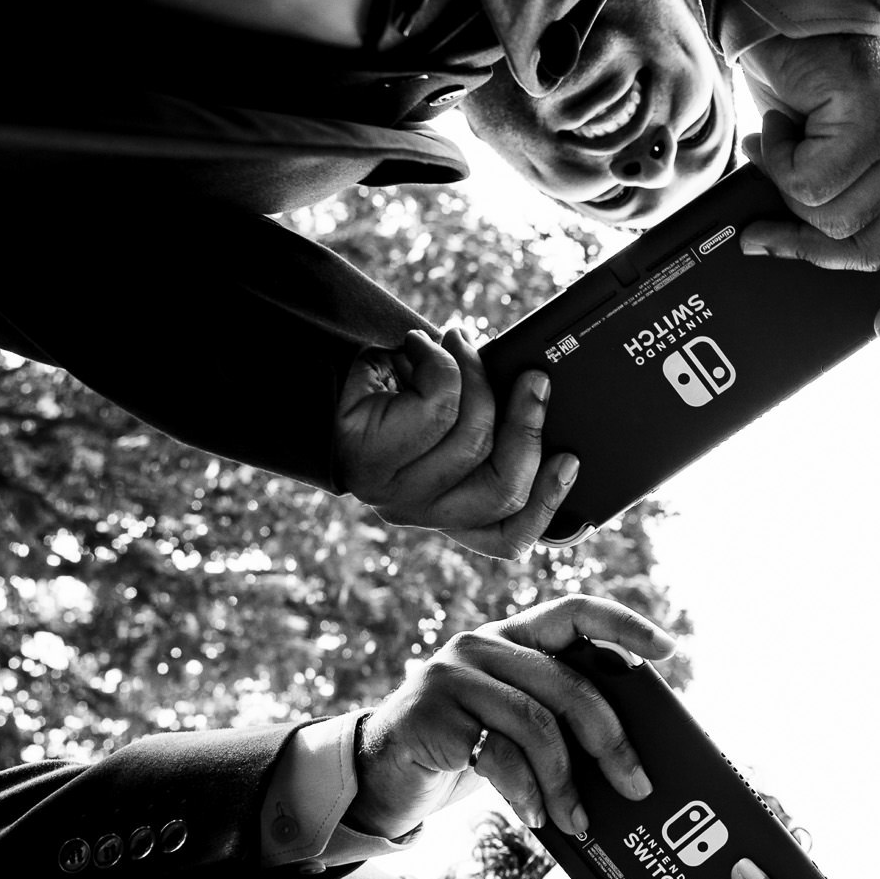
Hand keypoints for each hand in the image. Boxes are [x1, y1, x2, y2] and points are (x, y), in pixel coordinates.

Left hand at [335, 328, 578, 557]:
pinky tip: (418, 346)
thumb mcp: (448, 421)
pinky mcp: (370, 461)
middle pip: (502, 487)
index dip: (547, 504)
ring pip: (473, 437)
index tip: (570, 458)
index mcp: (450, 514)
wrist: (309, 384)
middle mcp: (423, 515)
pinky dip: (436, 361)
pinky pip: (435, 405)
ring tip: (456, 339)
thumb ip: (490, 431)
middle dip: (527, 423)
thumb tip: (544, 397)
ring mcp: (394, 495)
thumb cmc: (388, 395)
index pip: (508, 539)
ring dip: (474, 373)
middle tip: (535, 378)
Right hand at [347, 595, 671, 838]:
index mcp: (514, 636)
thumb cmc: (468, 749)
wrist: (384, 774)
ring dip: (566, 781)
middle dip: (610, 741)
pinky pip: (500, 754)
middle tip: (637, 786)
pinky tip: (537, 816)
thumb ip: (557, 714)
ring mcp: (453, 675)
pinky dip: (526, 791)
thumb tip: (634, 754)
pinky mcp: (432, 713)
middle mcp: (483, 644)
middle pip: (568, 685)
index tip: (669, 650)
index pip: (576, 611)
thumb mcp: (517, 723)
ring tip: (579, 820)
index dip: (625, 626)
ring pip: (537, 724)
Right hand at [735, 33, 879, 337]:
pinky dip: (778, 160)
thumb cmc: (802, 91)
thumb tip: (797, 263)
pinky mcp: (876, 123)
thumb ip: (836, 208)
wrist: (787, 12)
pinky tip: (778, 123)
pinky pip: (812, 184)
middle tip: (762, 229)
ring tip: (779, 143)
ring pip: (835, 219)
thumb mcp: (824, 163)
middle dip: (806, 245)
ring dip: (787, 188)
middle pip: (870, 250)